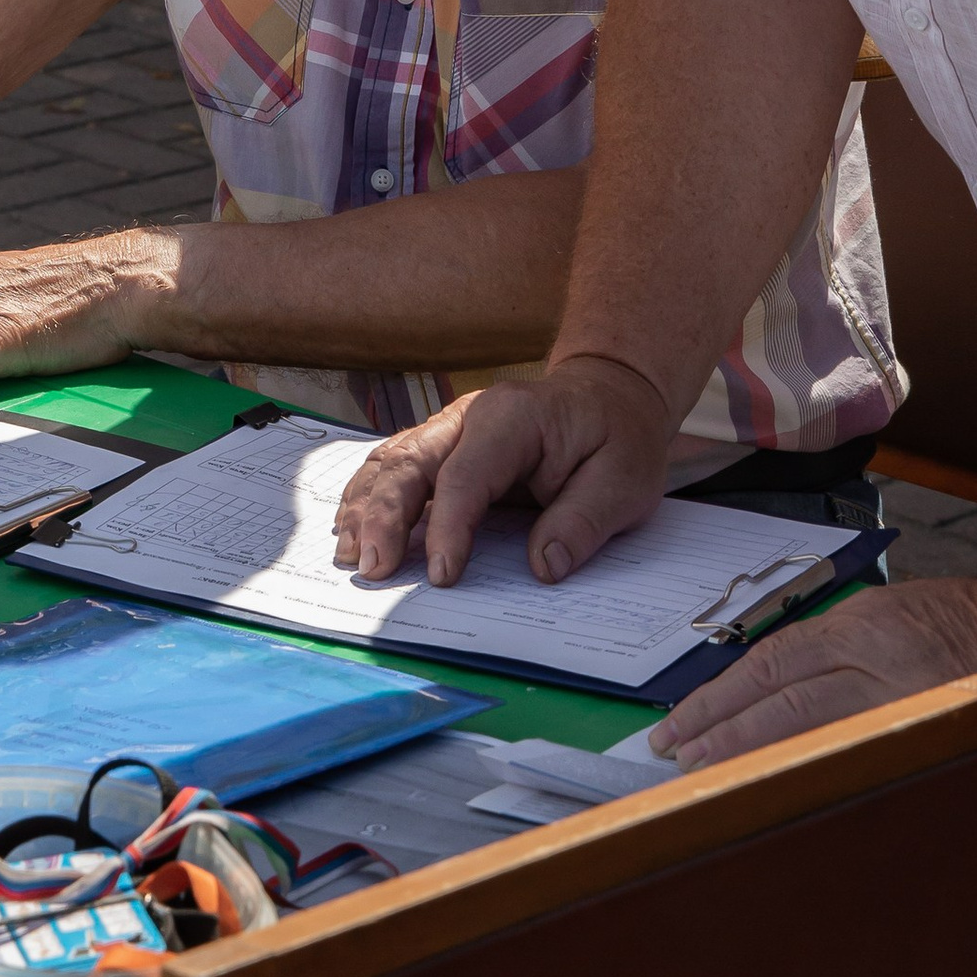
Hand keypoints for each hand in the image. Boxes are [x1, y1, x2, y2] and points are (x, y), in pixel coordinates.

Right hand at [330, 356, 675, 586]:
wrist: (609, 398)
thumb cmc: (617, 439)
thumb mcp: (625, 480)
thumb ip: (584, 521)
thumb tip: (544, 568)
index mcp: (513, 417)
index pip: (467, 474)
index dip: (449, 526)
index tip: (442, 577)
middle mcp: (469, 416)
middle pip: (411, 461)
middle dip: (385, 516)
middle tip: (373, 570)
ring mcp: (450, 428)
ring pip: (392, 461)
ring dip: (366, 507)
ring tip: (351, 557)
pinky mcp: (442, 447)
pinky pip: (396, 467)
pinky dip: (369, 497)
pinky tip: (352, 529)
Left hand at [648, 567, 976, 777]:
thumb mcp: (903, 620)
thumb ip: (848, 652)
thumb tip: (781, 699)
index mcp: (865, 621)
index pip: (770, 660)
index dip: (719, 696)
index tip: (679, 724)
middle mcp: (877, 652)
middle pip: (777, 692)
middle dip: (718, 729)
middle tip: (672, 759)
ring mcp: (907, 695)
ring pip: (809, 726)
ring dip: (750, 755)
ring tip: (703, 779)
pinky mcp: (936, 728)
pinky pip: (863, 757)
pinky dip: (816, 777)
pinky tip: (785, 798)